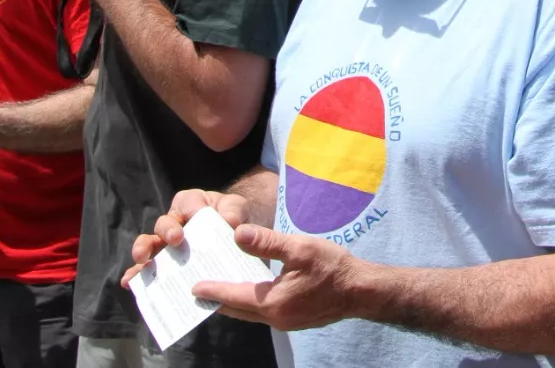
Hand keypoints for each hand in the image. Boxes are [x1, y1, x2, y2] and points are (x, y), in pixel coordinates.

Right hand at [123, 188, 252, 285]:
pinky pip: (150, 268)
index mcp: (192, 202)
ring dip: (143, 252)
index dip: (187, 213)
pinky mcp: (166, 263)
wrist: (234, 234)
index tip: (185, 231)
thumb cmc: (231, 215)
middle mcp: (175, 221)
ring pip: (150, 245)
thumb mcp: (236, 208)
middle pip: (164, 224)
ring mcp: (167, 244)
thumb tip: (230, 223)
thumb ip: (234, 211)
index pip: (187, 203)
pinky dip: (139, 276)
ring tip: (140, 262)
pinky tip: (130, 283)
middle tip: (174, 241)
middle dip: (166, 231)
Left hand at [191, 225, 365, 331]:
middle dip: (218, 299)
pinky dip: (249, 303)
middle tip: (199, 289)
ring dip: (233, 302)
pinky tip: (249, 290)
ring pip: (249, 313)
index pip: (233, 296)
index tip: (193, 287)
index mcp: (272, 302)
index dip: (213, 290)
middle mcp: (275, 318)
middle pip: (237, 310)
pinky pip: (262, 313)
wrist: (361, 291)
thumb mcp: (299, 248)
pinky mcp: (293, 319)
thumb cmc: (332, 267)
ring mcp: (285, 321)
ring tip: (218, 288)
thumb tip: (237, 234)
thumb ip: (267, 242)